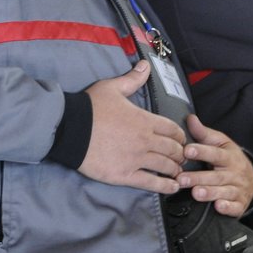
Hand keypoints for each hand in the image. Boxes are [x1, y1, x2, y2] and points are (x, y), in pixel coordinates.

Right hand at [79, 62, 185, 194]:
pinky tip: (172, 187)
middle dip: (180, 153)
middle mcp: (145, 141)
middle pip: (173, 149)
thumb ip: (132, 79)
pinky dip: (165, 186)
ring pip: (165, 166)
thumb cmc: (91, 107)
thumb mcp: (112, 88)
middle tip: (182, 157)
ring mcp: (136, 159)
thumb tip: (145, 65)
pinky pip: (151, 183)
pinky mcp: (125, 175)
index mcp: (145, 120)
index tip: (181, 139)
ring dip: (175, 169)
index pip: (173, 129)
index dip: (180, 135)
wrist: (69, 129)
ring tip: (178, 172)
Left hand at [178, 116, 252, 216]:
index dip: (202, 151)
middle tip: (181, 178)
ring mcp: (237, 189)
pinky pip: (234, 206)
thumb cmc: (230, 160)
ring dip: (210, 192)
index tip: (187, 150)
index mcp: (228, 156)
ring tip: (195, 192)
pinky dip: (227, 207)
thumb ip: (204, 134)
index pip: (215, 153)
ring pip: (224, 191)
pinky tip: (218, 206)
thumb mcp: (221, 144)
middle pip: (216, 175)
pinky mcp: (239, 204)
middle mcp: (234, 172)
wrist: (252, 178)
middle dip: (198, 177)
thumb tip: (190, 118)